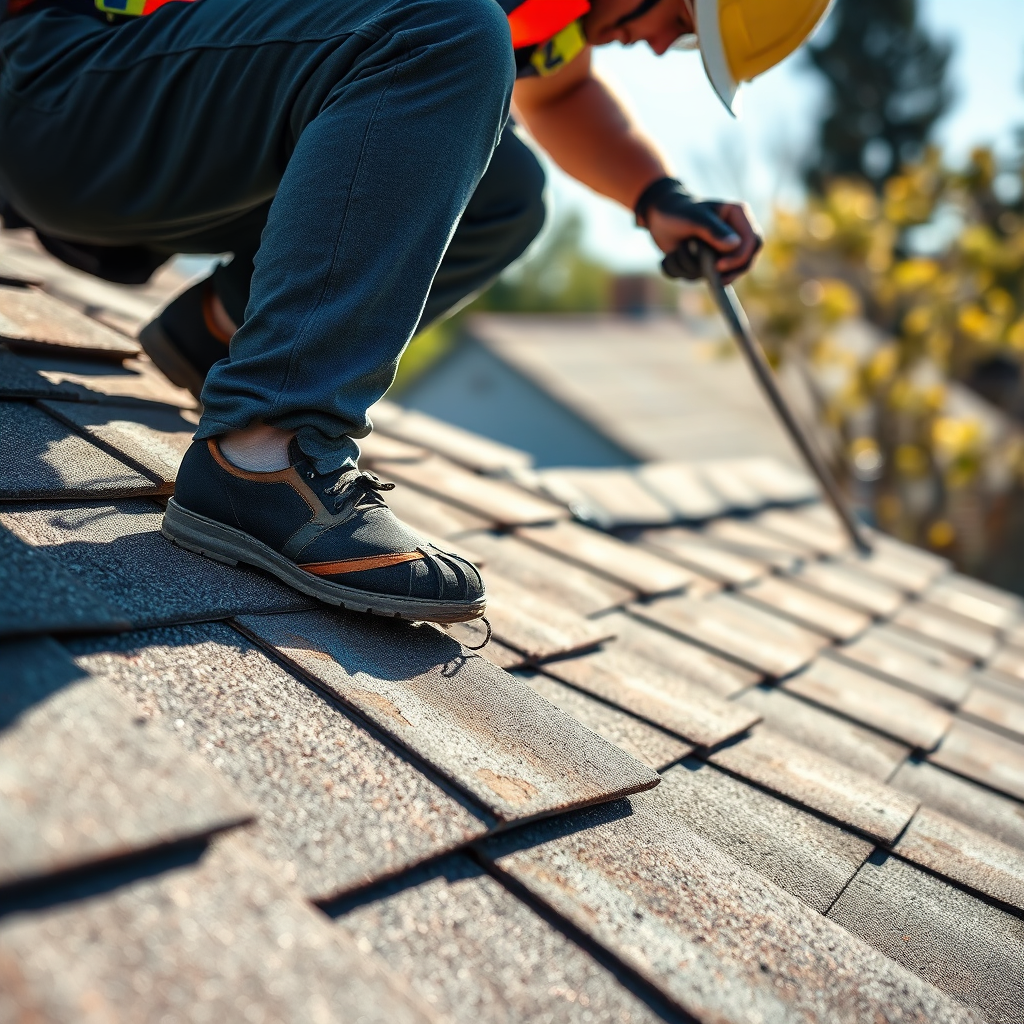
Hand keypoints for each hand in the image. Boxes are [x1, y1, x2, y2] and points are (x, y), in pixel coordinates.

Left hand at [636, 179, 761, 283]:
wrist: (659, 218)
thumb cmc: (677, 211)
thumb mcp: (694, 218)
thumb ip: (714, 231)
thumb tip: (735, 245)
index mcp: (738, 216)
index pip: (753, 241)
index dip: (739, 258)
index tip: (718, 267)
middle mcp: (736, 234)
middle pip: (746, 262)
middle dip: (726, 272)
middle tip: (709, 276)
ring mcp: (724, 250)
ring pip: (724, 274)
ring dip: (697, 269)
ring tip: (679, 250)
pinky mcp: (712, 263)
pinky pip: (707, 278)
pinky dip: (689, 272)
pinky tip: (676, 257)